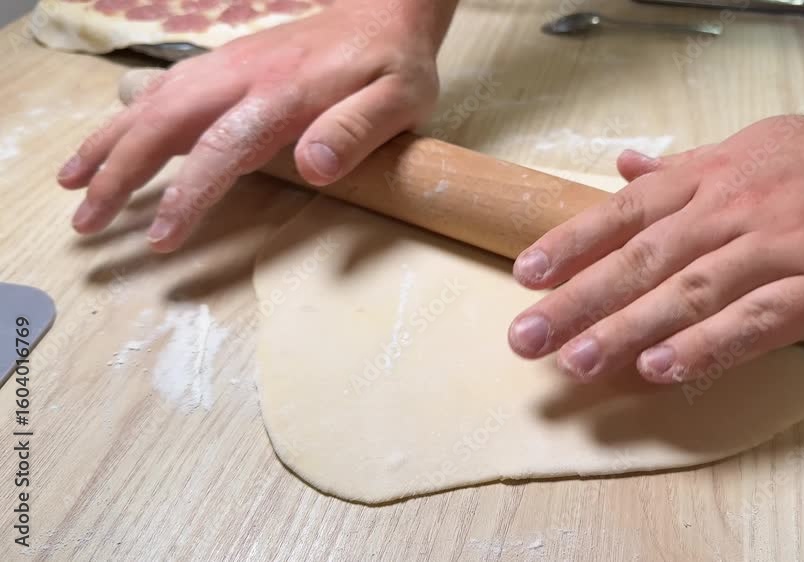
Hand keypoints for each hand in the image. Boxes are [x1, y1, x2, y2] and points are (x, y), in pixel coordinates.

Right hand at [59, 0, 449, 251]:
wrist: (386, 9)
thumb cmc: (395, 64)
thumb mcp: (400, 99)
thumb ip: (357, 130)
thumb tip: (312, 165)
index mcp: (284, 94)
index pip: (222, 148)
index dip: (188, 195)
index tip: (160, 238)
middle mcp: (243, 77)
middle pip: (166, 124)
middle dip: (120, 173)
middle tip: (86, 222)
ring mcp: (230, 66)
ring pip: (154, 103)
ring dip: (109, 143)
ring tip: (71, 183)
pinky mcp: (227, 65)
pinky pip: (166, 88)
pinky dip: (129, 116)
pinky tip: (111, 138)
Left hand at [507, 116, 803, 382]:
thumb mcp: (754, 146)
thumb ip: (685, 166)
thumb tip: (624, 168)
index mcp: (713, 175)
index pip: (627, 210)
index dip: (573, 242)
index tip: (527, 275)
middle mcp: (735, 209)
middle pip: (643, 258)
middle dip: (579, 299)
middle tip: (528, 336)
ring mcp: (776, 250)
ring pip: (688, 293)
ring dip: (627, 330)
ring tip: (578, 362)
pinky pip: (753, 323)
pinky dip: (705, 347)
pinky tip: (662, 369)